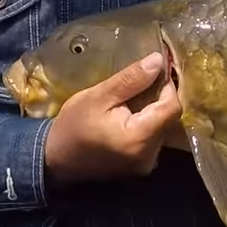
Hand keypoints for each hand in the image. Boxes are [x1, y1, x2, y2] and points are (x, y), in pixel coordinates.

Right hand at [44, 52, 181, 185]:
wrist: (54, 159)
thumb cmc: (73, 126)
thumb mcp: (99, 96)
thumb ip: (131, 79)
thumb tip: (158, 61)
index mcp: (140, 138)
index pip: (172, 107)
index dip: (167, 87)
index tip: (154, 73)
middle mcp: (151, 155)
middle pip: (170, 118)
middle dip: (160, 98)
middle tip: (143, 83)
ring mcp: (148, 164)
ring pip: (164, 128)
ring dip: (154, 111)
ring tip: (134, 99)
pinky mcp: (143, 165)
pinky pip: (155, 138)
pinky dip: (148, 124)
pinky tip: (131, 116)